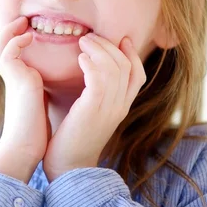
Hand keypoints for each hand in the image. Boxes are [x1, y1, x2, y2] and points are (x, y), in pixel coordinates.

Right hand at [0, 6, 51, 166]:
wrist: (26, 148)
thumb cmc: (35, 133)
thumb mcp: (39, 105)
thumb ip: (39, 91)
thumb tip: (45, 90)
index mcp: (17, 82)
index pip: (5, 55)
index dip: (0, 38)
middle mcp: (10, 79)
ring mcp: (11, 80)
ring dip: (8, 30)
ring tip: (22, 20)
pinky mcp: (16, 82)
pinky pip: (8, 54)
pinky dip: (16, 42)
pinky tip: (28, 36)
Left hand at [42, 32, 145, 181]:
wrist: (67, 169)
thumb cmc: (71, 142)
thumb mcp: (87, 115)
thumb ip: (91, 97)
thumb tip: (83, 77)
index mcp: (121, 108)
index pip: (138, 75)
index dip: (131, 54)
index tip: (119, 38)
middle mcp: (120, 107)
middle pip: (127, 66)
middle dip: (110, 46)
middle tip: (92, 37)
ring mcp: (109, 109)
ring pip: (115, 68)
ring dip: (99, 49)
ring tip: (83, 41)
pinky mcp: (93, 110)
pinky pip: (99, 78)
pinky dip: (91, 63)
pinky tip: (79, 58)